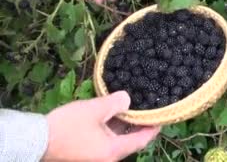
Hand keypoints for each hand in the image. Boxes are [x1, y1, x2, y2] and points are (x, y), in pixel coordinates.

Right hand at [43, 91, 160, 161]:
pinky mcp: (87, 154)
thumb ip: (116, 103)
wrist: (36, 141)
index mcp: (113, 151)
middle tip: (147, 108)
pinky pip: (106, 142)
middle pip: (130, 142)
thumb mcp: (95, 110)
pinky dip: (112, 130)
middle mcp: (108, 158)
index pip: (142, 141)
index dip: (153, 128)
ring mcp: (96, 157)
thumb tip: (128, 99)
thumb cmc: (67, 126)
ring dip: (124, 127)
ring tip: (131, 108)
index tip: (161, 115)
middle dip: (139, 125)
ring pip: (118, 142)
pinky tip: (112, 115)